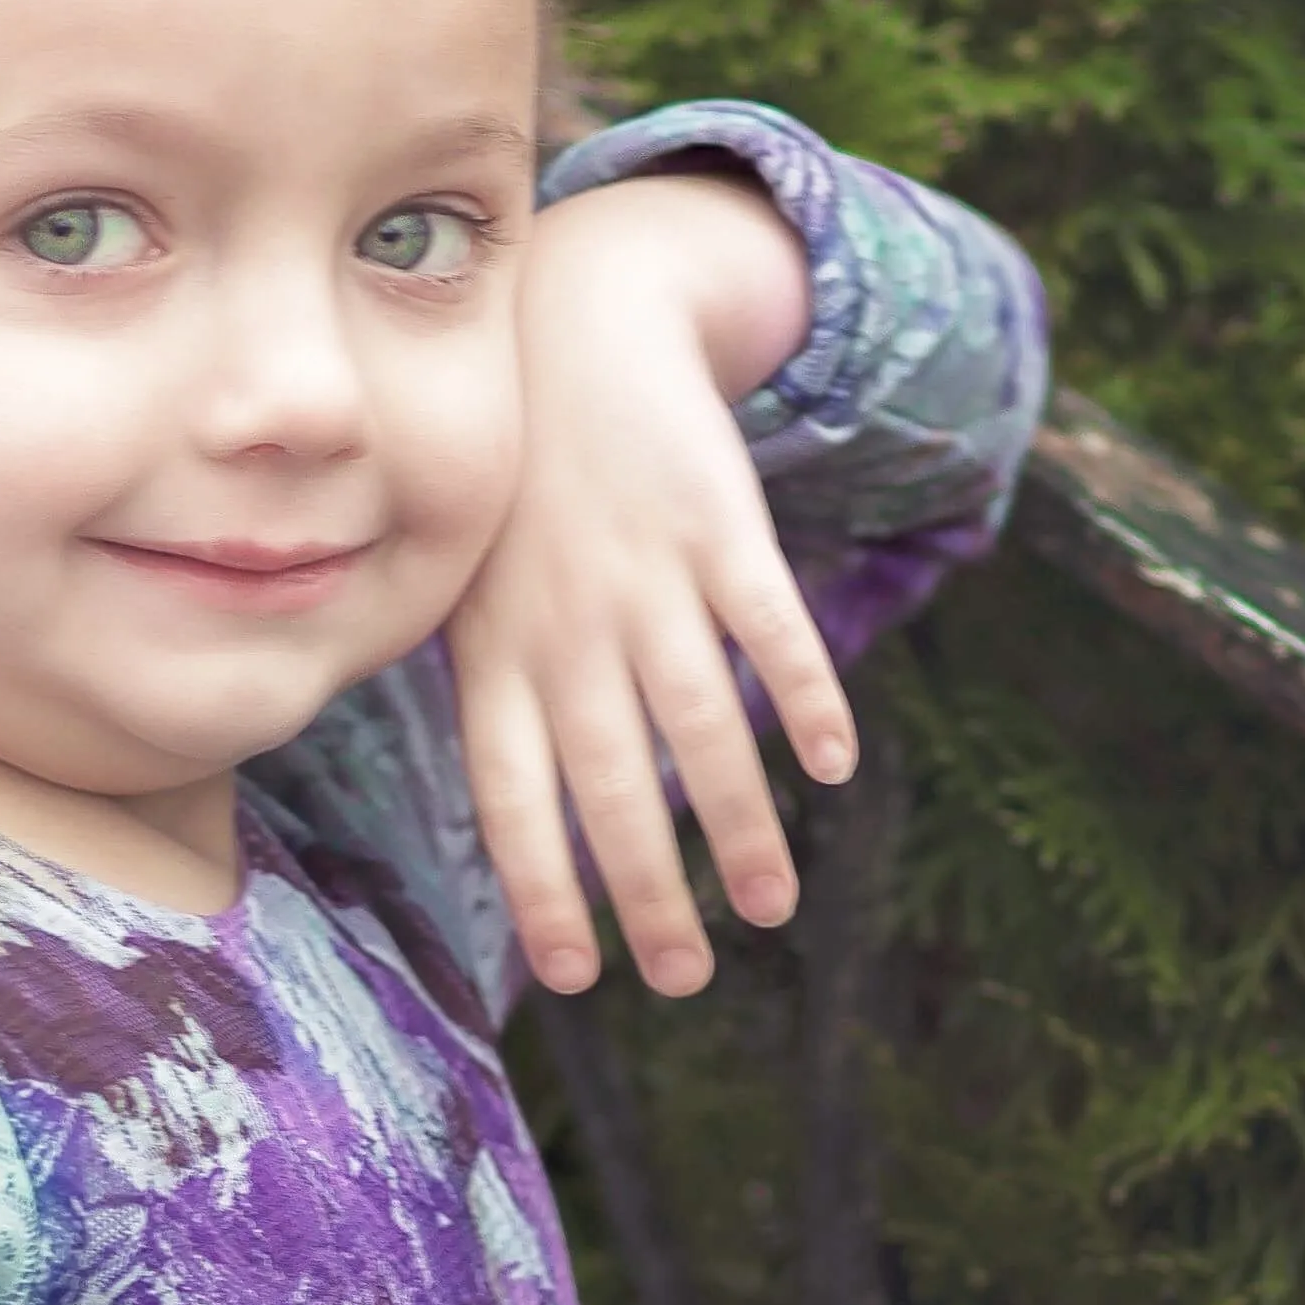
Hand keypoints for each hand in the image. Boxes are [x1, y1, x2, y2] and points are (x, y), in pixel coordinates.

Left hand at [450, 167, 855, 997]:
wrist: (571, 326)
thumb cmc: (518, 494)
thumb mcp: (471, 589)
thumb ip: (495, 699)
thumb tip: (528, 835)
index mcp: (495, 654)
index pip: (513, 796)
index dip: (544, 887)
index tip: (580, 975)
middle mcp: (566, 625)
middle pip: (612, 781)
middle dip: (649, 892)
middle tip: (685, 978)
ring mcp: (644, 575)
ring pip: (697, 722)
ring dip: (741, 826)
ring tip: (772, 911)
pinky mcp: (719, 525)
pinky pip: (766, 625)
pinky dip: (804, 695)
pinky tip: (834, 768)